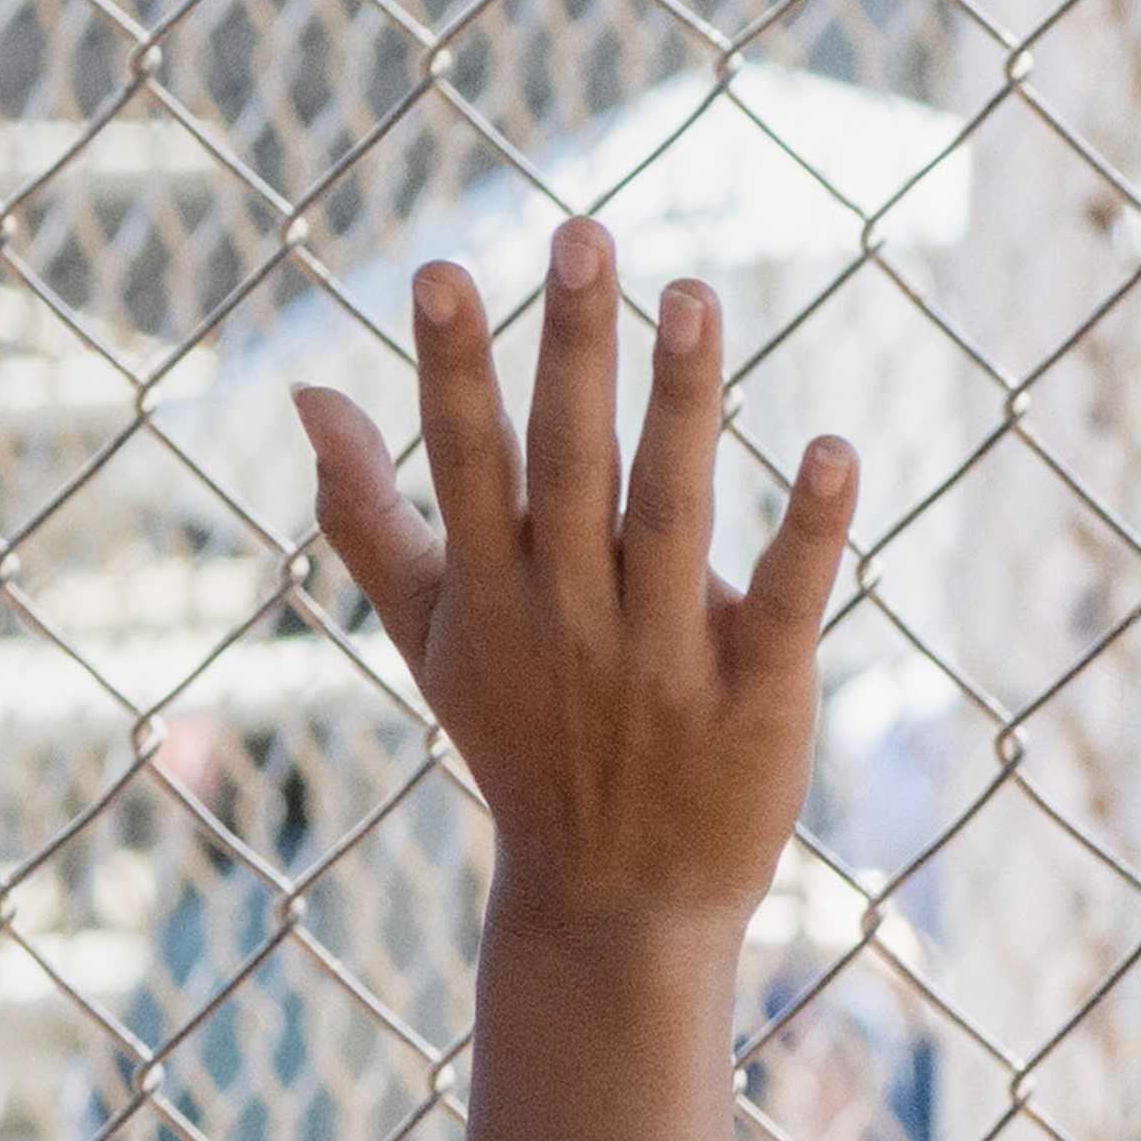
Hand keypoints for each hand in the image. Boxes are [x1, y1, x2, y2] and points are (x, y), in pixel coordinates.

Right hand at [295, 221, 858, 946]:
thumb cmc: (523, 747)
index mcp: (493, 593)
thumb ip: (367, 515)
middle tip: (584, 235)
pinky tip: (833, 451)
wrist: (613, 906)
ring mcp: (662, 659)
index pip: (465, 462)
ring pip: (671, 513)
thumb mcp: (428, 638)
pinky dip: (810, 530)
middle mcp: (569, 616)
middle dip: (571, 352)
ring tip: (691, 295)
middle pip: (569, 465)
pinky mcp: (754, 696)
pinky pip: (784, 601)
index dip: (451, 369)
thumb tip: (307, 395)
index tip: (439, 271)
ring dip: (681, 404)